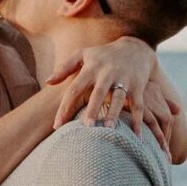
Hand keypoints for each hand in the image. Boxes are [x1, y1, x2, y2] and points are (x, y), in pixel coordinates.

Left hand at [47, 36, 163, 136]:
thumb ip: (65, 68)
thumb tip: (48, 82)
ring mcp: (124, 80)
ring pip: (119, 99)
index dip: (65, 106)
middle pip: (98, 93)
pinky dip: (138, 121)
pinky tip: (137, 137)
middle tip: (86, 127)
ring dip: (114, 114)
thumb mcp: (83, 54)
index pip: (75, 88)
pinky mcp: (138, 87)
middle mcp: (107, 73)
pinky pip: (138, 106)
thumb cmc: (103, 55)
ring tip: (108, 130)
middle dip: (93, 109)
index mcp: (91, 68)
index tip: (57, 125)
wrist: (135, 48)